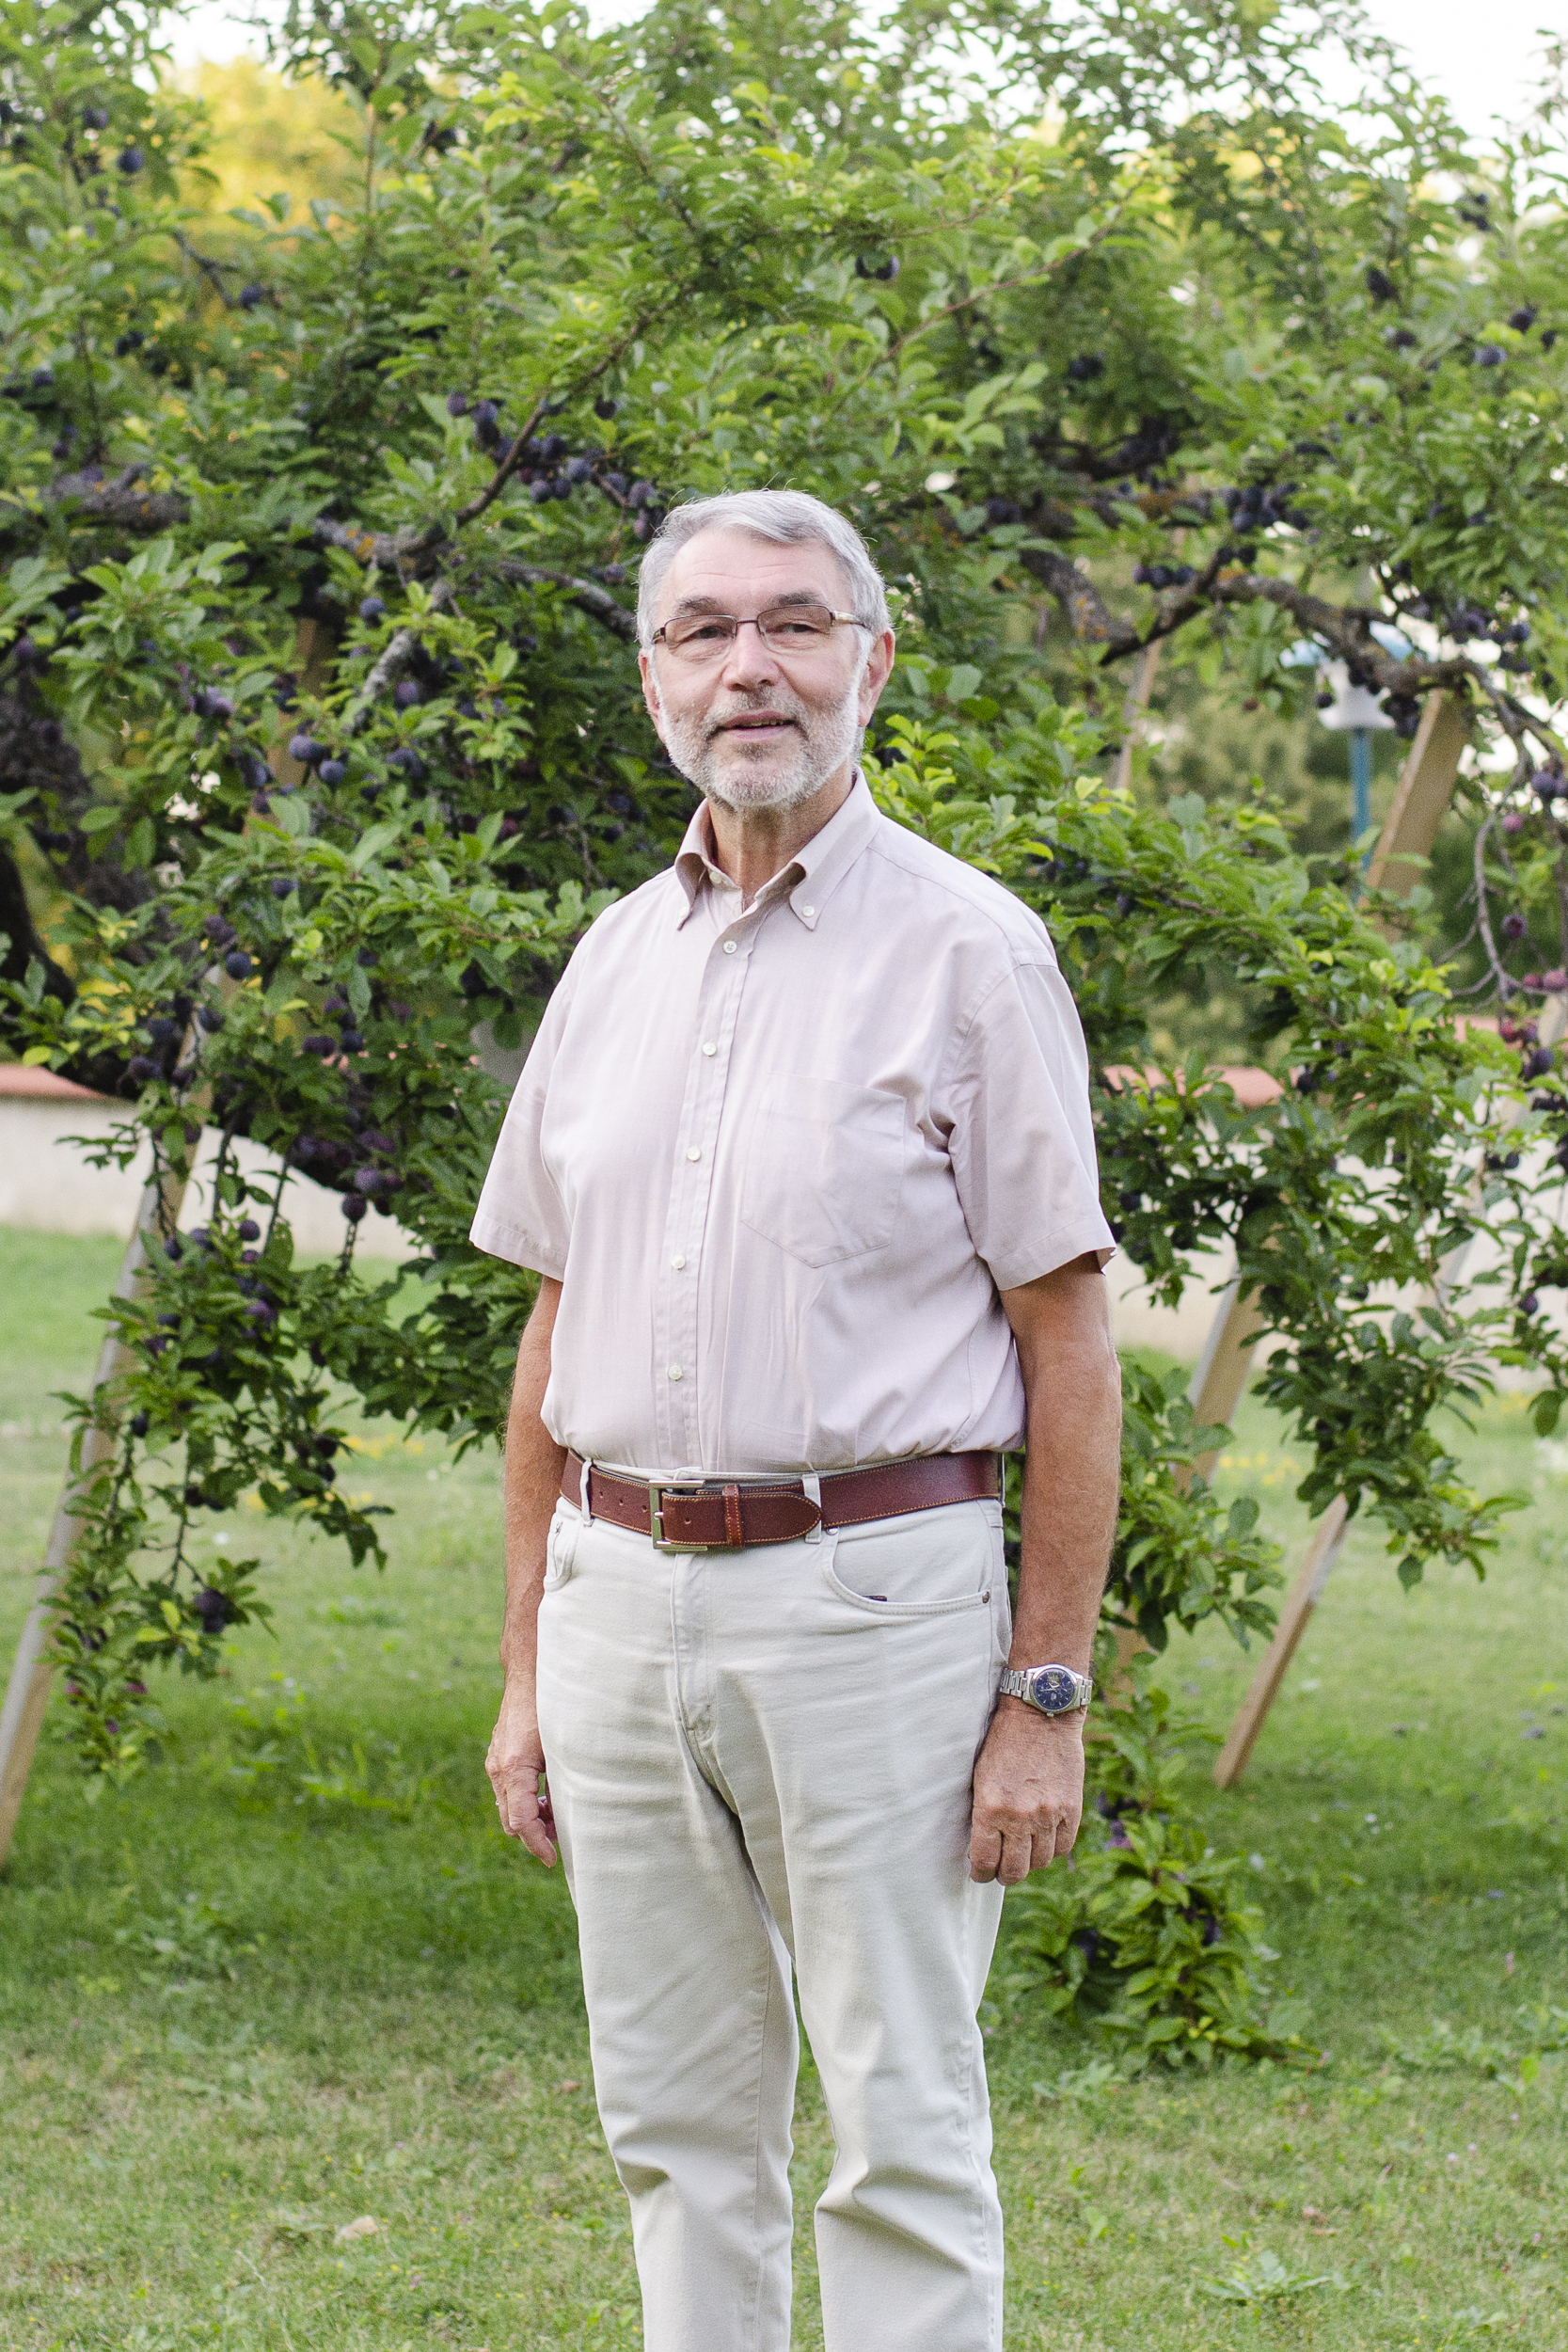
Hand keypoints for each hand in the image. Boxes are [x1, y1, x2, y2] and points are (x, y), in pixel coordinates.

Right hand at [486, 1681, 556, 1866]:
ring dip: (530, 1819)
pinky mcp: (499, 1757)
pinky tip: (547, 1798)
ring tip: (557, 1819)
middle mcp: (498, 1769)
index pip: (521, 1821)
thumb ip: (561, 1783)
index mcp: (513, 1769)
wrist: (529, 1674)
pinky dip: (525, 1802)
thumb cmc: (550, 1707)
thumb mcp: (561, 1748)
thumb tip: (574, 1815)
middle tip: (560, 1843)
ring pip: (508, 1807)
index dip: (538, 1844)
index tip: (553, 1859)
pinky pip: (508, 1791)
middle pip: (510, 1820)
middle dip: (534, 1836)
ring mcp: (495, 1763)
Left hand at [968, 1701, 1084, 1883]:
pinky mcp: (1071, 1808)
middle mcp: (1020, 1817)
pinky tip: (1044, 1841)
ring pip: (1040, 1862)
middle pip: (1013, 1870)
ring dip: (1029, 1863)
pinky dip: (1053, 1849)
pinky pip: (1063, 1846)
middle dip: (1004, 1875)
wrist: (1040, 1714)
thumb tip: (984, 1847)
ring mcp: (1048, 1814)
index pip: (984, 1861)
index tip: (980, 1874)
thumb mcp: (981, 1776)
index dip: (981, 1874)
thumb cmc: (1003, 1742)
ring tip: (1023, 1855)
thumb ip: (984, 1813)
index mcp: (990, 1808)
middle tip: (1001, 1872)